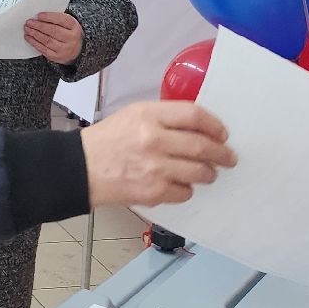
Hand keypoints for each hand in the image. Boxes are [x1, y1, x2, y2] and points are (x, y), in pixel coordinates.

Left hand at [24, 12, 82, 64]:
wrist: (76, 50)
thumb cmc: (67, 32)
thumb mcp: (66, 23)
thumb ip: (55, 18)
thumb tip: (37, 16)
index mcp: (74, 26)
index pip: (61, 20)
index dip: (49, 17)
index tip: (38, 15)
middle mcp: (72, 38)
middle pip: (53, 31)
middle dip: (39, 26)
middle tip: (29, 22)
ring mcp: (65, 49)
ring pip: (47, 40)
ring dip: (35, 34)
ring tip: (27, 29)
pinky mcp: (57, 57)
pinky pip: (43, 49)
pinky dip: (34, 42)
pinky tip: (29, 37)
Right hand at [81, 101, 236, 207]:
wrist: (80, 168)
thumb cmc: (107, 141)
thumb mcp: (133, 115)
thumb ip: (164, 118)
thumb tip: (199, 128)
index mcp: (148, 115)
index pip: (195, 116)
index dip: (215, 125)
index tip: (222, 134)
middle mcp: (153, 139)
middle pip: (203, 146)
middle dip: (222, 154)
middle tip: (228, 158)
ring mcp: (154, 168)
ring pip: (199, 172)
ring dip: (209, 174)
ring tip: (208, 173)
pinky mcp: (153, 191)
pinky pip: (184, 192)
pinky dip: (187, 190)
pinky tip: (180, 185)